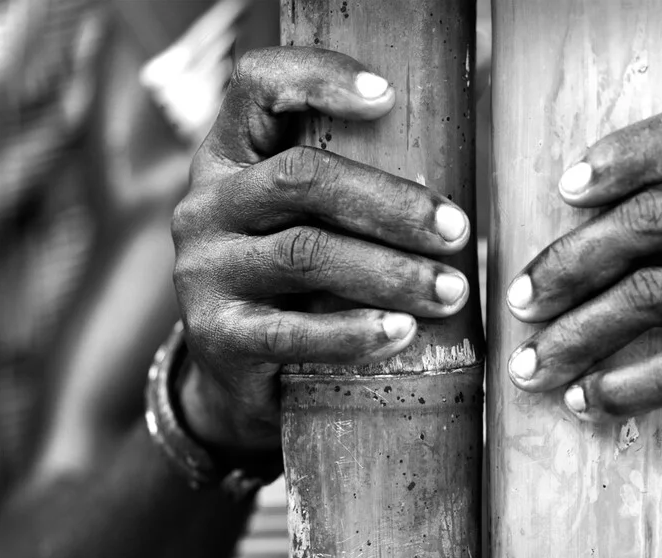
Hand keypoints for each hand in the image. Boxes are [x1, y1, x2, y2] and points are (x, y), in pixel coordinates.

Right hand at [172, 48, 471, 450]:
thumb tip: (450, 199)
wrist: (240, 376)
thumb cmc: (297, 285)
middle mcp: (208, 204)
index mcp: (232, 158)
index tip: (388, 95)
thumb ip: (347, 195)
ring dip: (392, 272)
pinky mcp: (216, 336)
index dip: (318, 77)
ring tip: (450, 292)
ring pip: (307, 254)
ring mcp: (204, 270)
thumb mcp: (306, 222)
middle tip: (457, 232)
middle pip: (302, 177)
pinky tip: (402, 333)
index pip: (256, 87)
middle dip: (392, 203)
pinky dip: (355, 332)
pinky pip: (293, 333)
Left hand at [505, 102, 661, 471]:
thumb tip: (550, 233)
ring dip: (573, 335)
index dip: (626, 151)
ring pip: (650, 296)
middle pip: (653, 220)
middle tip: (518, 301)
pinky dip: (615, 389)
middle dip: (568, 262)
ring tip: (528, 366)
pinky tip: (579, 401)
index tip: (562, 188)